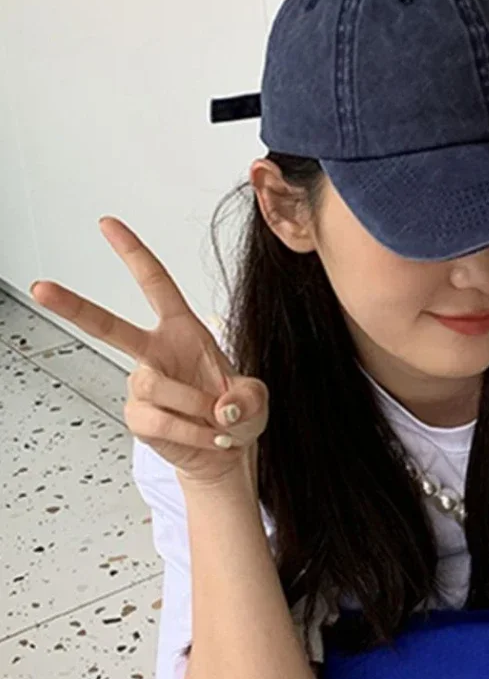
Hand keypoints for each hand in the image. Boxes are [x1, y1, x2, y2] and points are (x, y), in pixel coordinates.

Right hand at [30, 217, 268, 484]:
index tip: (108, 225)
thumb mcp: (256, 400)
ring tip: (217, 421)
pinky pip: (158, 421)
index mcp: (184, 332)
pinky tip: (206, 437)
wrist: (226, 453)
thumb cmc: (236, 416)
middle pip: (110, 327)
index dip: (133, 253)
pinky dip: (190, 433)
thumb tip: (222, 406)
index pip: (155, 284)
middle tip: (42, 288)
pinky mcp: (138, 417)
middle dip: (75, 307)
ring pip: (153, 384)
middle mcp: (157, 353)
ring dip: (193, 404)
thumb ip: (247, 398)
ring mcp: (143, 386)